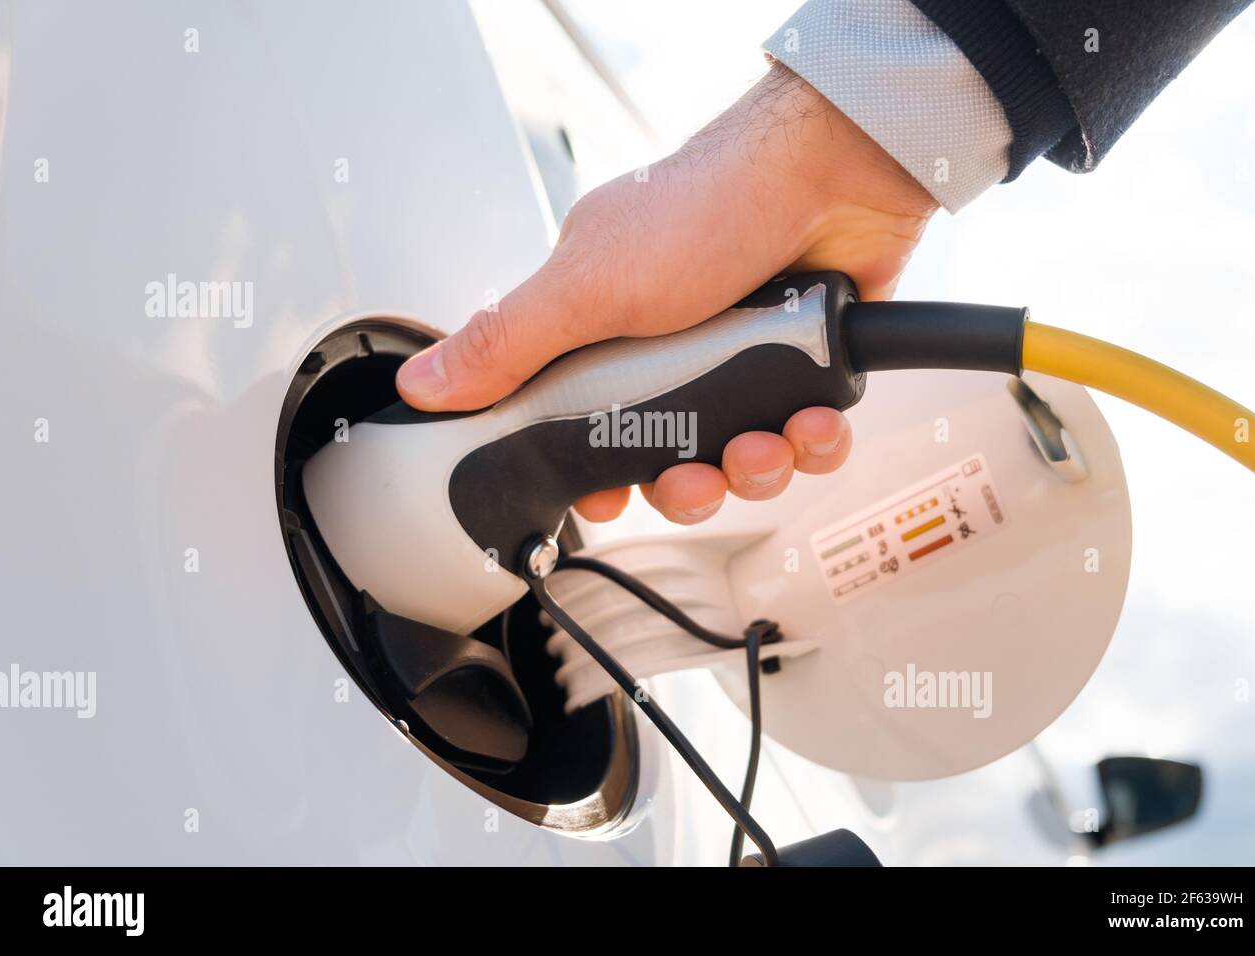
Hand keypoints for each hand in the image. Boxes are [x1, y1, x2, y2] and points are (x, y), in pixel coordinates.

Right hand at [396, 63, 936, 523]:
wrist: (832, 170)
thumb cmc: (709, 206)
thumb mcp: (585, 287)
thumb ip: (506, 343)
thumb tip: (422, 383)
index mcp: (606, 328)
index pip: (588, 426)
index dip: (601, 473)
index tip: (613, 495)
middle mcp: (674, 346)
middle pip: (670, 457)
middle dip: (687, 483)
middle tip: (697, 474)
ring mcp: (744, 355)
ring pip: (740, 456)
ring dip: (754, 466)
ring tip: (765, 440)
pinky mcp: (804, 364)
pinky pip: (805, 436)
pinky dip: (811, 442)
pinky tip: (811, 423)